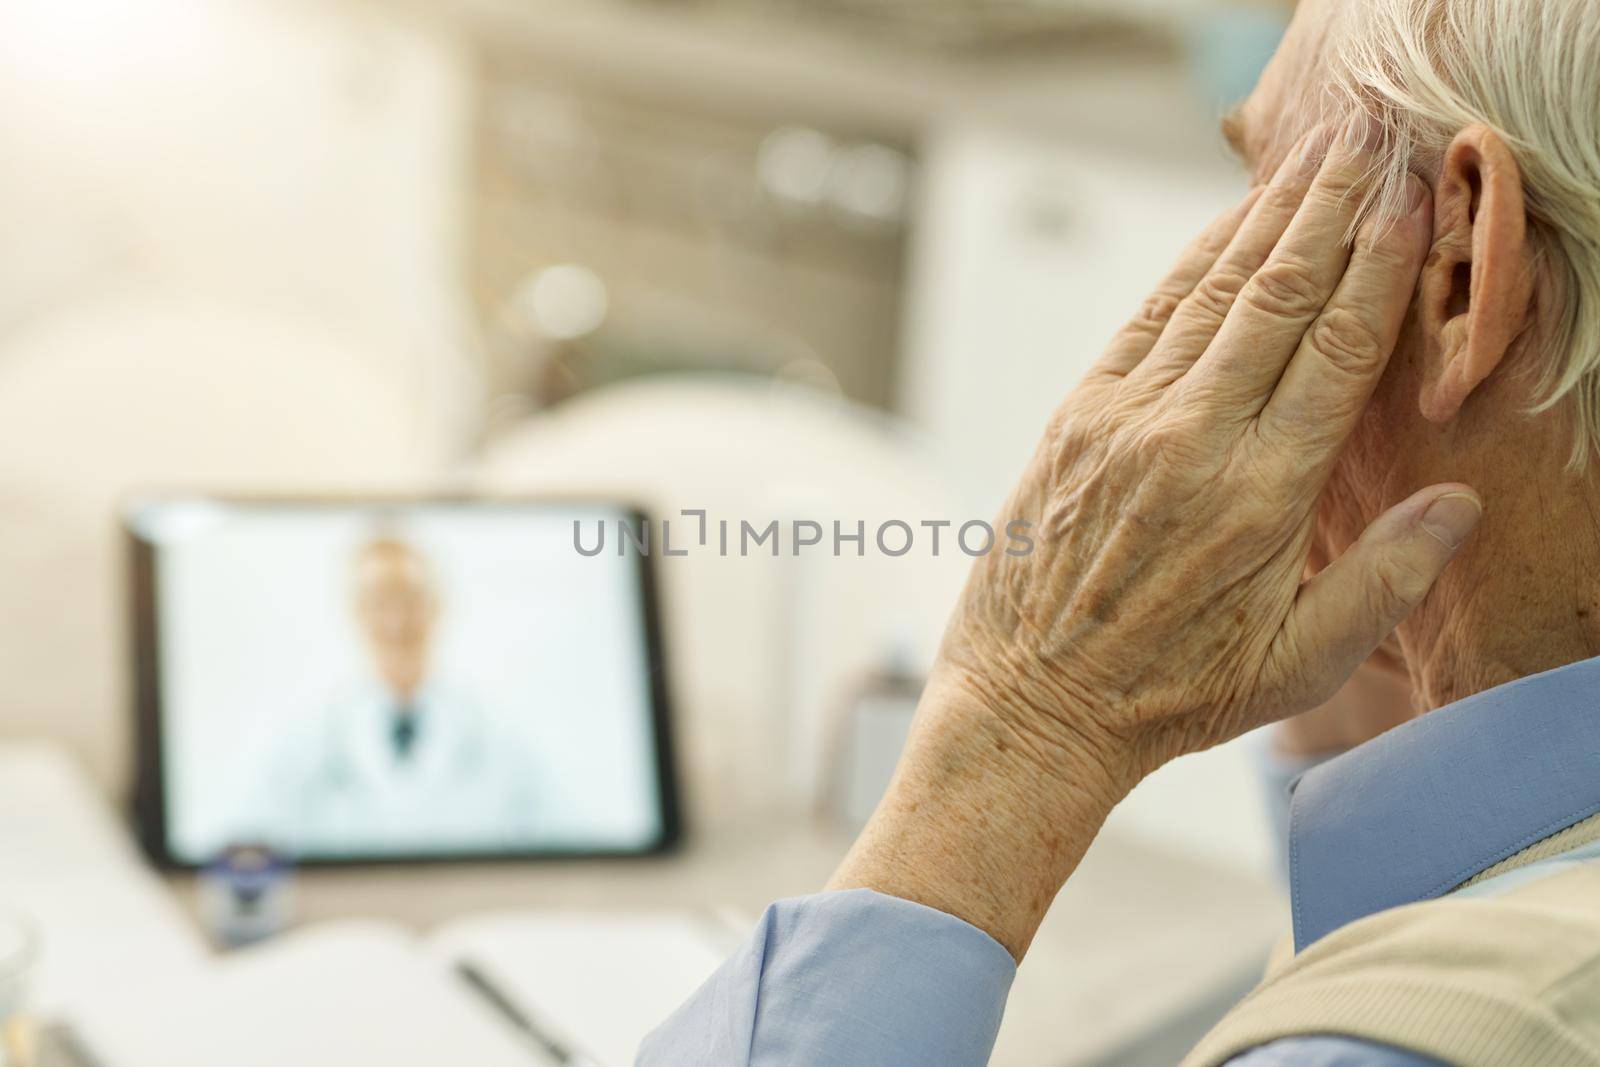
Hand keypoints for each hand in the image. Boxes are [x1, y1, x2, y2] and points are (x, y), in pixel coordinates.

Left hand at [830, 119, 1481, 957]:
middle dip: (1330, 211)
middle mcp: (1189, 443)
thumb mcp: (1297, 663)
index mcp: (1260, 498)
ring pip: (1208, 296)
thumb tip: (1460, 502)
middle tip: (1370, 143)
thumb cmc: (1171, 693)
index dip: (1380, 267)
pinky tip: (1225, 229)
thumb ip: (1385, 580)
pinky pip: (1143, 323)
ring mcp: (1123, 424)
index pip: (1337, 352)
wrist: (1032, 705)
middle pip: (1277, 298)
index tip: (1412, 202)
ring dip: (1264, 219)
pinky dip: (1188, 267)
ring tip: (1311, 159)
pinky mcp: (1074, 421)